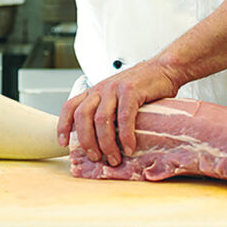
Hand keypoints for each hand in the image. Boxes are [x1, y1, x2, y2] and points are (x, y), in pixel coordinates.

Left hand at [57, 59, 178, 166]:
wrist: (164, 68)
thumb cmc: (142, 86)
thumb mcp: (117, 96)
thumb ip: (108, 111)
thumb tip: (102, 141)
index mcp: (94, 91)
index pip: (70, 106)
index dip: (63, 125)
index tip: (63, 143)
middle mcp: (101, 89)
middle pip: (83, 116)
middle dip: (86, 141)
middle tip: (96, 157)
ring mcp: (115, 89)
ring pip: (101, 120)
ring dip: (106, 143)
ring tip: (114, 158)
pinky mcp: (131, 90)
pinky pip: (124, 117)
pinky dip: (125, 135)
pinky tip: (129, 147)